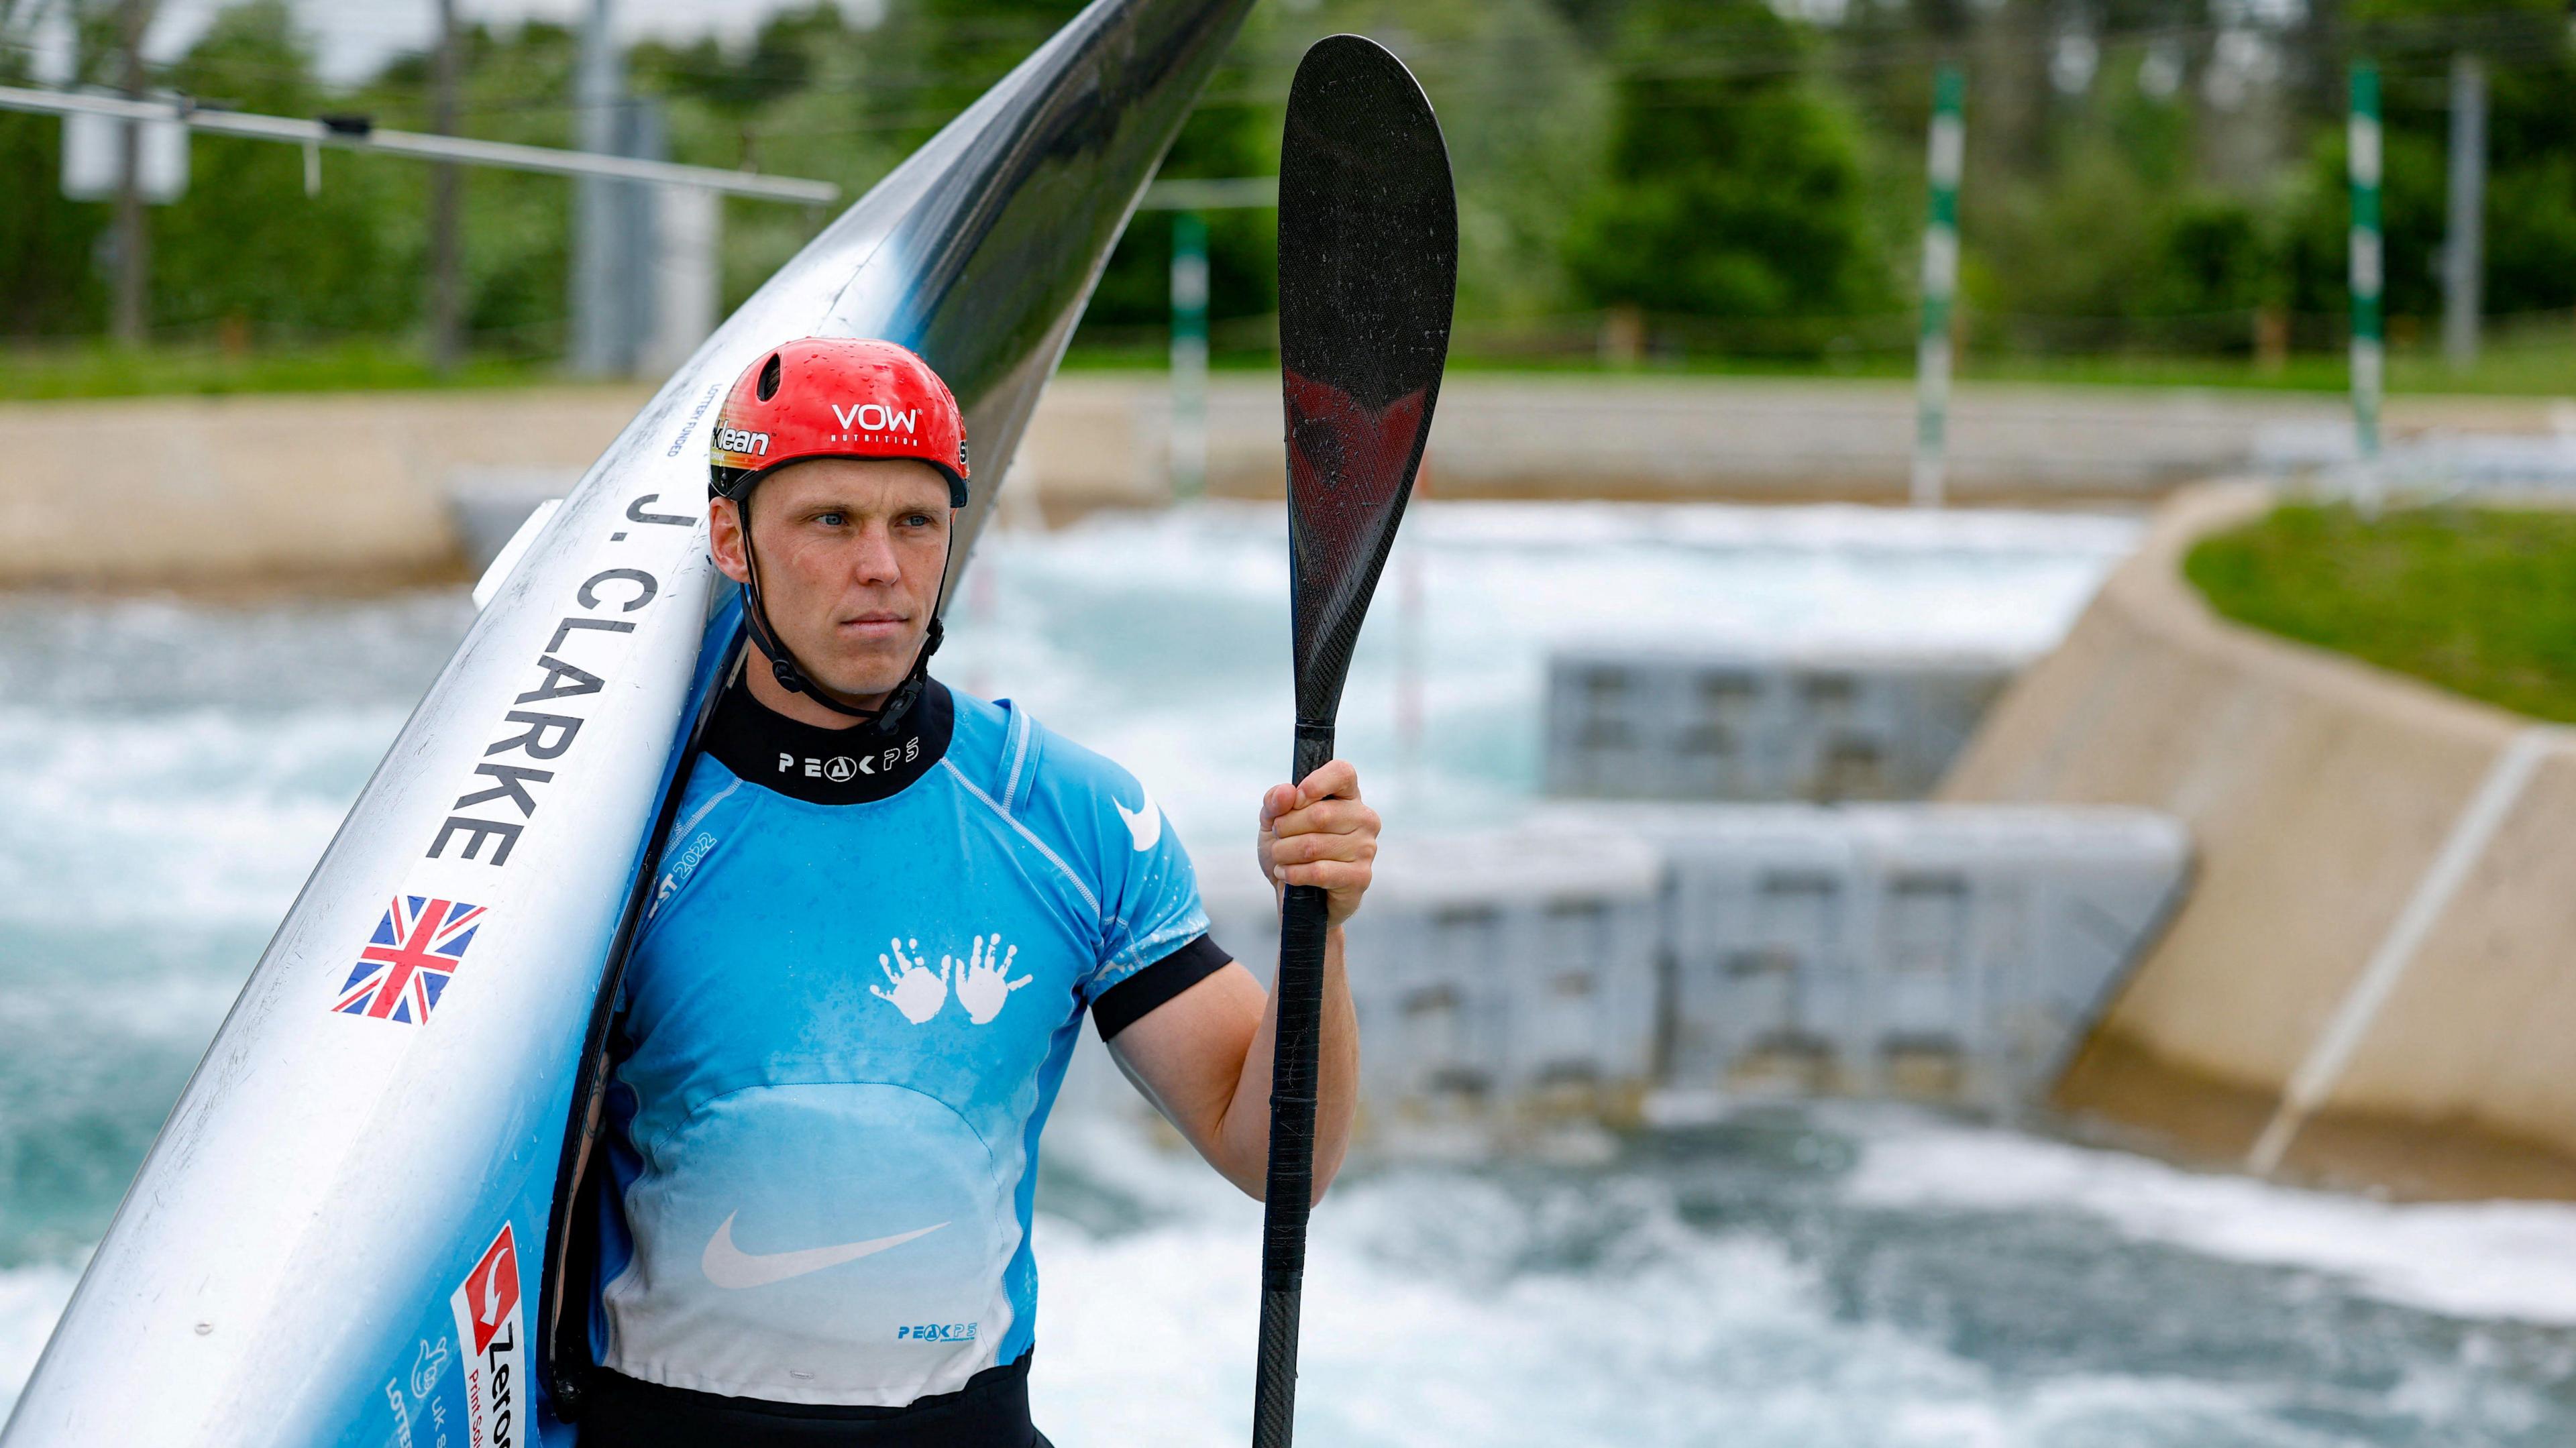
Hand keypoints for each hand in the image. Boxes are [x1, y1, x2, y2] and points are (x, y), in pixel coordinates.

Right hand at [869, 936, 947, 1023]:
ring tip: (882, 956)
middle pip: (901, 961)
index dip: (913, 949)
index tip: (912, 941)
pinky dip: (879, 991)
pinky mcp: (896, 997)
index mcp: (919, 972)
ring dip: (887, 965)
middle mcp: (908, 976)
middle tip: (895, 940)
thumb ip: (945, 971)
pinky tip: (873, 988)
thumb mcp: (943, 984)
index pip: (915, 958)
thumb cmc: (936, 998)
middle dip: (898, 951)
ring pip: (892, 973)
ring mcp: (900, 986)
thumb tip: (948, 956)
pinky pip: (886, 994)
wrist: (928, 1013)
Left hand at [952, 933, 1031, 1024]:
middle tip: (995, 936)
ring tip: (1012, 947)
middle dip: (993, 948)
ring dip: (1008, 957)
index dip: (978, 948)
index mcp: (976, 974)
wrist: (979, 1015)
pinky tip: (1030, 977)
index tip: (979, 937)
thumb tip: (958, 959)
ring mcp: (996, 981)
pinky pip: (1014, 984)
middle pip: (990, 958)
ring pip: (1003, 966)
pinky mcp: (1003, 989)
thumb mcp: (961, 989)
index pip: (977, 957)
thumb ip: (960, 975)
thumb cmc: (968, 1003)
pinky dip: (1022, 981)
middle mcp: (988, 974)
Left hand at [1257, 759, 1378, 929]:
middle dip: (1285, 828)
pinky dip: (1294, 874)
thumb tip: (1286, 793)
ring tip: (1280, 858)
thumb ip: (1274, 802)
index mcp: (1347, 796)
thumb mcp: (1273, 822)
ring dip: (1285, 853)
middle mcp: (1364, 818)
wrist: (1296, 898)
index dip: (1315, 783)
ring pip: (1314, 845)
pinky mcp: (1361, 877)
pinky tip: (1287, 875)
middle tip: (1278, 839)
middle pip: (1319, 813)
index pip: (1342, 772)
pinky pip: (1319, 872)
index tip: (1295, 800)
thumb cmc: (1290, 852)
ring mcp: (1366, 848)